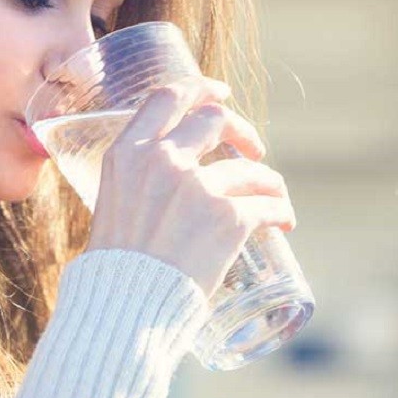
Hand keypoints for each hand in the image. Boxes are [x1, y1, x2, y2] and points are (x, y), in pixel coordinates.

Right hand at [86, 75, 295, 297]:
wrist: (125, 309)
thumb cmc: (116, 270)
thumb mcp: (113, 207)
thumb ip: (139, 183)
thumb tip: (169, 177)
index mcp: (128, 153)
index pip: (168, 97)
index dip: (201, 88)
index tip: (221, 93)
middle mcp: (163, 160)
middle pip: (216, 119)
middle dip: (242, 132)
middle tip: (253, 151)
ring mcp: (198, 187)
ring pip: (252, 169)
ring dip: (269, 182)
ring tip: (275, 199)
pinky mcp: (228, 217)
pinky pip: (269, 205)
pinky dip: (281, 212)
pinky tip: (284, 223)